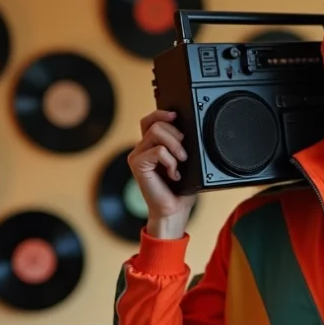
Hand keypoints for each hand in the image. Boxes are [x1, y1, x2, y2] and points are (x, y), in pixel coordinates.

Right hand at [127, 109, 196, 238]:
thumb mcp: (185, 162)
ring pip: (157, 133)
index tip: (176, 116)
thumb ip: (181, 145)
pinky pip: (158, 150)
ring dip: (175, 146)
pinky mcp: (137, 164)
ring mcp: (137, 156)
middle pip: (156, 123)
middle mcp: (142, 149)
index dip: (162, 113)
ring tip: (180, 162)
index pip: (150, 120)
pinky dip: (170, 161)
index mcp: (151, 146)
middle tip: (184, 154)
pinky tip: (173, 174)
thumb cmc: (180, 190)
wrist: (173, 211)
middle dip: (176, 134)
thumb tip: (187, 130)